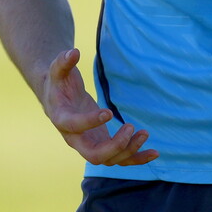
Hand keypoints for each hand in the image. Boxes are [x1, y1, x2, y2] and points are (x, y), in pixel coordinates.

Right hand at [40, 48, 159, 166]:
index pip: (74, 127)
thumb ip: (63, 62)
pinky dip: (137, 158)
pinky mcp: (103, 144)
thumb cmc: (58, 83)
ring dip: (129, 150)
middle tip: (130, 126)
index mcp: (62, 120)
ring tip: (145, 132)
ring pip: (110, 160)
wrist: (58, 98)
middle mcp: (75, 139)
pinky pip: (120, 158)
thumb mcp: (57, 70)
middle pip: (93, 155)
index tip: (109, 112)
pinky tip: (154, 153)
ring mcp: (90, 144)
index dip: (90, 122)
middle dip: (114, 146)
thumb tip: (74, 52)